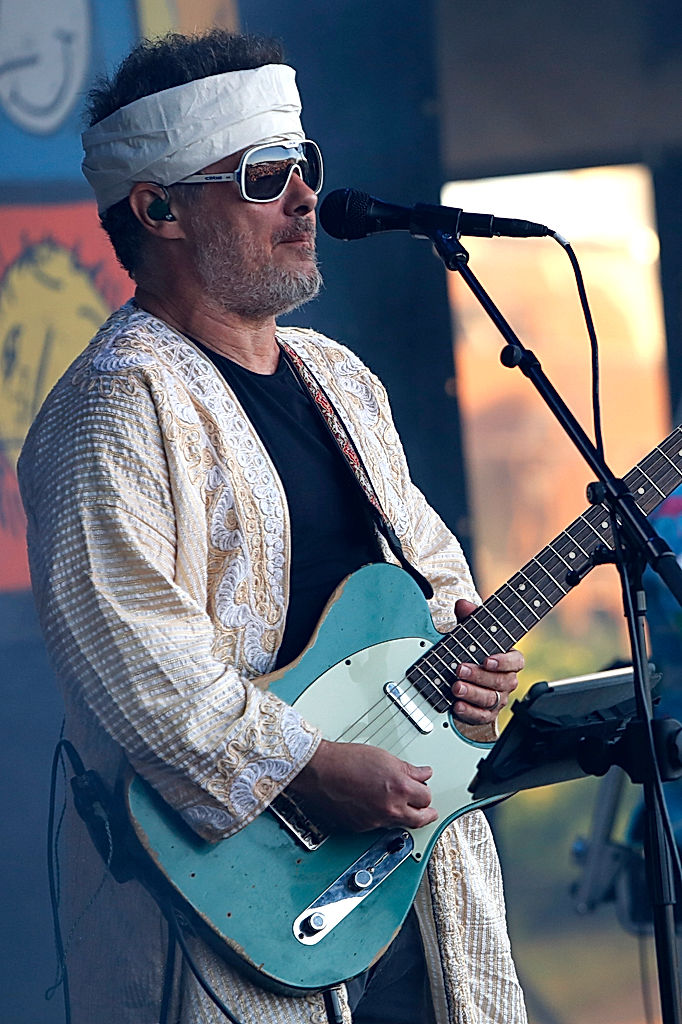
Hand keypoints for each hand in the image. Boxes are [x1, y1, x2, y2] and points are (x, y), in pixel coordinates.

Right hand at [288, 739, 437, 832]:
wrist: (320, 771)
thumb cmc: (347, 760)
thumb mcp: (384, 757)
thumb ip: (408, 769)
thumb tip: (423, 773)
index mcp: (399, 788)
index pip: (427, 797)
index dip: (426, 792)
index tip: (425, 788)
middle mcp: (390, 808)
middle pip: (420, 819)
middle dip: (426, 813)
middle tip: (428, 810)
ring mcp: (376, 820)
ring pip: (401, 824)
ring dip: (406, 816)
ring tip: (404, 808)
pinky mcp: (362, 827)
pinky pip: (381, 826)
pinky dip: (384, 818)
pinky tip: (380, 807)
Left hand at [449, 598, 523, 724]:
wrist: (460, 675)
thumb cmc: (471, 651)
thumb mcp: (469, 632)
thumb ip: (469, 619)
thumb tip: (463, 605)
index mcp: (508, 659)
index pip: (516, 661)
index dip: (504, 662)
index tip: (488, 659)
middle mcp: (506, 681)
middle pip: (502, 682)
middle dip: (480, 676)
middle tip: (460, 669)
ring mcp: (497, 699)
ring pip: (491, 699)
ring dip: (473, 693)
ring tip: (455, 687)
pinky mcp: (485, 714)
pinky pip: (482, 716)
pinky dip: (469, 712)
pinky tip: (457, 705)